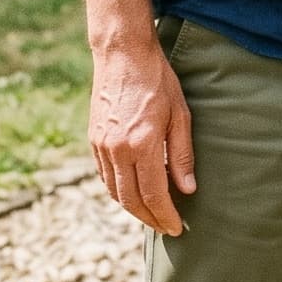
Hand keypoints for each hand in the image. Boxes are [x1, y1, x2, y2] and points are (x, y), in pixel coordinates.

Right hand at [90, 34, 195, 235]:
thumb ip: (182, 155)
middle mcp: (117, 149)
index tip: (177, 228)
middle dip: (149, 219)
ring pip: (115, 191)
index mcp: (141, 144)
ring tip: (152, 213)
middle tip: (166, 227)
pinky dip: (119, 190)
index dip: (165, 216)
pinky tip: (133, 190)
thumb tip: (187, 189)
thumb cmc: (157, 80)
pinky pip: (105, 176)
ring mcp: (101, 145)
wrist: (122, 54)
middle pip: (131, 200)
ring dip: (133, 208)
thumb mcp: (180, 114)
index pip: (153, 195)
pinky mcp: (94, 139)